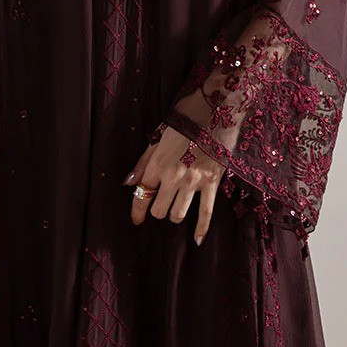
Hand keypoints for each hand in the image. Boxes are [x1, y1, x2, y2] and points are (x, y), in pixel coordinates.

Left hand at [123, 125, 225, 244]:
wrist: (217, 107)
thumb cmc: (186, 118)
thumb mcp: (158, 136)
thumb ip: (143, 162)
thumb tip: (129, 183)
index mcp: (158, 163)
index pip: (142, 194)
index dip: (137, 210)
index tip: (136, 219)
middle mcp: (174, 176)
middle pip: (159, 210)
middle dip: (157, 208)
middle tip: (161, 201)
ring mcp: (194, 182)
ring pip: (178, 214)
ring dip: (174, 213)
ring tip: (176, 206)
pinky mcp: (212, 183)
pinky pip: (206, 213)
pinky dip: (202, 228)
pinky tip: (197, 239)